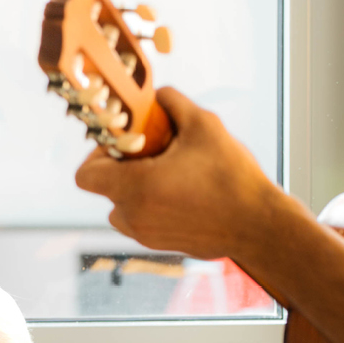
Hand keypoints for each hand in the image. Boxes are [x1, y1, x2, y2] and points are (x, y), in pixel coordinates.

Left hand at [74, 88, 304, 263]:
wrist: (258, 225)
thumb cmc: (232, 178)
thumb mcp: (204, 125)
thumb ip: (173, 102)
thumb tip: (158, 96)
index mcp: (136, 187)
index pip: (85, 175)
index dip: (99, 155)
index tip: (126, 145)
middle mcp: (134, 216)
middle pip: (106, 189)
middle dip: (123, 168)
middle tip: (155, 154)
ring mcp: (146, 235)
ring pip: (122, 208)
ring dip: (136, 190)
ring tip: (170, 175)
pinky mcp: (161, 246)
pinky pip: (142, 221)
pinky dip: (152, 206)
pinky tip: (183, 193)